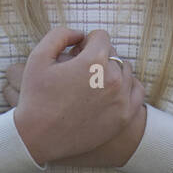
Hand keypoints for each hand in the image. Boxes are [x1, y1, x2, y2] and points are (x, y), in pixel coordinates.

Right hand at [9, 28, 146, 165]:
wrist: (37, 138)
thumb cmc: (36, 97)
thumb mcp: (38, 56)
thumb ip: (60, 35)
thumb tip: (80, 34)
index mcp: (94, 61)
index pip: (100, 36)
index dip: (84, 43)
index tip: (74, 55)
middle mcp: (113, 78)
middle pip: (112, 53)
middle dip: (96, 57)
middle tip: (78, 72)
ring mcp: (122, 99)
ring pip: (124, 70)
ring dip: (110, 71)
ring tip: (90, 84)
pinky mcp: (124, 117)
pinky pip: (136, 90)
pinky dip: (126, 86)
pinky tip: (108, 92)